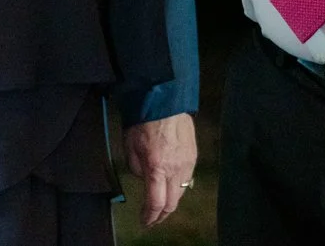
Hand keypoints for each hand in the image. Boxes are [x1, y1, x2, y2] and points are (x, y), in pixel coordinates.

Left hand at [123, 113, 196, 227]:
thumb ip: (137, 169)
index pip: (156, 203)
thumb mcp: (130, 148)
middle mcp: (175, 170)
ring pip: (181, 193)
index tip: (144, 221)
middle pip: (172, 204)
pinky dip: (178, 188)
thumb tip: (145, 178)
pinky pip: (187, 180)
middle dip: (161, 215)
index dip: (150, 216)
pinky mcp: (194, 157)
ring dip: (171, 203)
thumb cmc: (142, 123)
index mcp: (157, 168)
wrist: (166, 101)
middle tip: (152, 219)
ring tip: (161, 206)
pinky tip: (171, 187)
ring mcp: (187, 164)